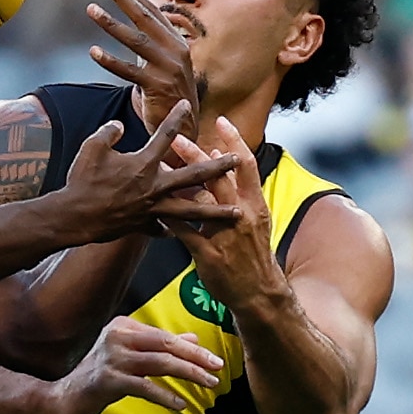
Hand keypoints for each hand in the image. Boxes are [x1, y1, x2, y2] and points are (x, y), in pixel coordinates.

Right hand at [46, 316, 226, 413]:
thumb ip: (160, 348)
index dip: (192, 349)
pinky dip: (164, 396)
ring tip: (208, 384)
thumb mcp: (132, 358)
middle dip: (195, 358)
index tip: (214, 361)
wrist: (65, 396)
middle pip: (166, 345)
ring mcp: (111, 358)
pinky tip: (179, 404)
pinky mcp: (107, 380)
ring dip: (188, 374)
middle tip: (217, 369)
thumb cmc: (100, 377)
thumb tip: (194, 341)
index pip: (165, 336)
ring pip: (159, 363)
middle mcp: (118, 337)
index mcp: (125, 327)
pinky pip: (143, 387)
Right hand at [55, 101, 238, 240]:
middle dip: (218, 167)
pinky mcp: (144, 226)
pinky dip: (174, 230)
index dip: (175, 118)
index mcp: (143, 164)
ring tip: (236, 212)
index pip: (165, 136)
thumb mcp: (92, 148)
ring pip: (191, 210)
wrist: (73, 217)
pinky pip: (165, 230)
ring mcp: (152, 210)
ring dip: (215, 211)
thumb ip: (109, 133)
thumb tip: (118, 126)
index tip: (186, 105)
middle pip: (194, 176)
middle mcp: (154, 187)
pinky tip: (184, 232)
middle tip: (237, 161)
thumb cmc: (81, 181)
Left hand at [83, 0, 200, 130]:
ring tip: (91, 9)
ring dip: (111, 23)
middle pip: (143, 17)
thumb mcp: (165, 65)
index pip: (152, 10)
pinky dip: (110, 61)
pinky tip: (93, 52)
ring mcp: (168, 68)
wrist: (184, 129)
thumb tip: (136, 23)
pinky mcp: (158, 87)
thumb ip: (153, 44)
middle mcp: (175, 50)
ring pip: (135, 40)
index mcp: (176, 42)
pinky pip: (130, 72)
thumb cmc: (170, 96)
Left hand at [162, 118, 286, 309]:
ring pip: (200, 201)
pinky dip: (169, 218)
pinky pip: (184, 231)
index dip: (234, 141)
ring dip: (179, 182)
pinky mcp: (208, 253)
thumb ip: (239, 193)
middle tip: (178, 138)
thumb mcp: (255, 220)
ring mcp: (224, 234)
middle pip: (218, 177)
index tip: (222, 121)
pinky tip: (153, 207)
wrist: (258, 292)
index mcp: (255, 204)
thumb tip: (224, 164)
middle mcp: (242, 215)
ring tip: (161, 167)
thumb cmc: (253, 254)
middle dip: (197, 156)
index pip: (247, 165)